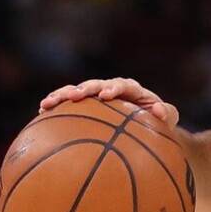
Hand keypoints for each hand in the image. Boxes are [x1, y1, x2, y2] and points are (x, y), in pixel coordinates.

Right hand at [39, 77, 179, 125]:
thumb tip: (158, 110)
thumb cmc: (157, 122)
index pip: (124, 85)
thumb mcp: (168, 119)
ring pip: (78, 90)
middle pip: (96, 84)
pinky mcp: (85, 104)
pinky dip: (57, 104)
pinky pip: (69, 103)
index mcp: (133, 90)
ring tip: (48, 102)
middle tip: (74, 96)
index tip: (107, 95)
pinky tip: (42, 111)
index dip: (114, 88)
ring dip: (63, 94)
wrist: (146, 127)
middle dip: (84, 88)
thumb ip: (168, 114)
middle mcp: (112, 89)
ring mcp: (96, 96)